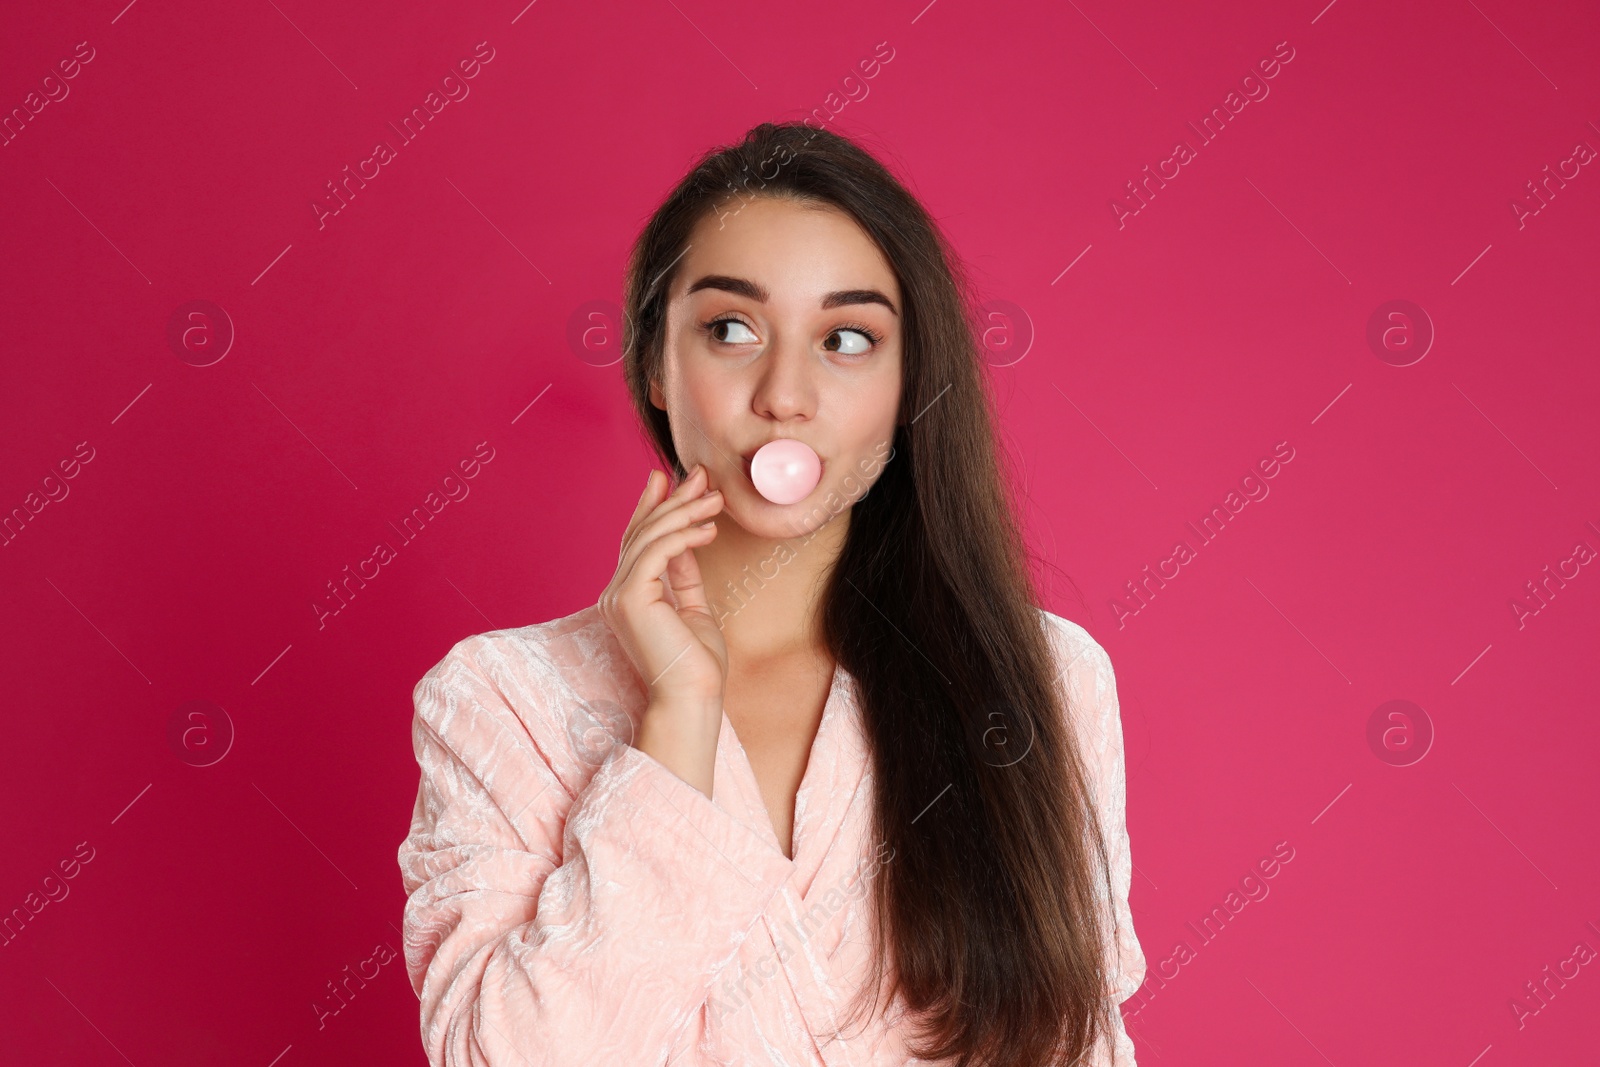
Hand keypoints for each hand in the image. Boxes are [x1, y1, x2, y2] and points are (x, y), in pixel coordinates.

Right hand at [598, 463, 727, 713]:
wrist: (693, 697)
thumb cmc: (697, 664)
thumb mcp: (692, 607)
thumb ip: (683, 574)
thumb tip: (686, 539)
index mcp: (627, 596)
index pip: (637, 541)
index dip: (653, 506)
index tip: (672, 479)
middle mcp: (615, 593)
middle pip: (642, 533)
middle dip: (672, 500)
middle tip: (701, 475)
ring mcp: (618, 596)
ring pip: (649, 538)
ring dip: (685, 512)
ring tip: (716, 498)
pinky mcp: (630, 599)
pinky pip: (657, 552)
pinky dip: (684, 535)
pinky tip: (709, 528)